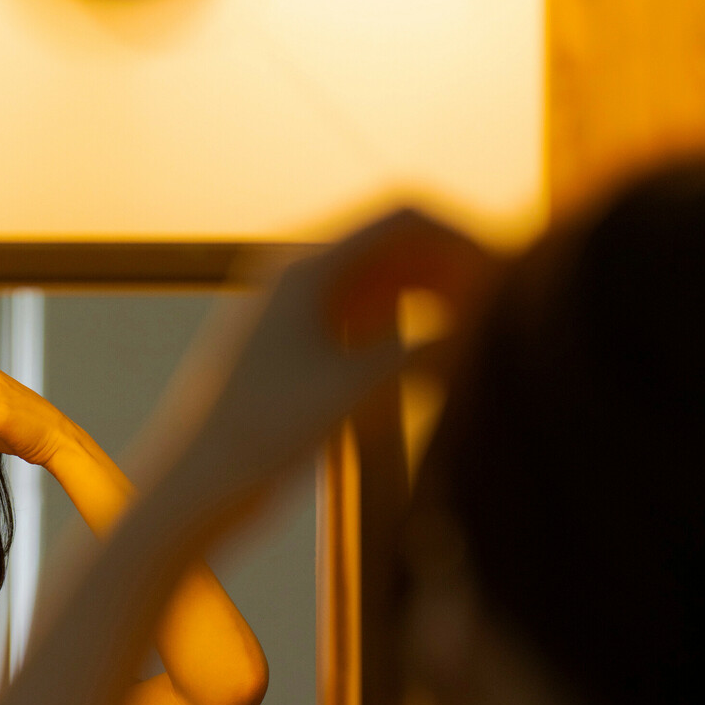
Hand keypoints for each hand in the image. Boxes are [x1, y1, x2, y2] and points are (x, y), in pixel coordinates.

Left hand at [150, 206, 496, 523]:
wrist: (192, 489)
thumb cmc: (259, 439)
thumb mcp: (351, 393)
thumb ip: (421, 353)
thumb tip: (483, 333)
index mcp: (305, 267)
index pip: (404, 215)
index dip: (464, 234)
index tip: (512, 272)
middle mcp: (297, 274)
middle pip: (398, 243)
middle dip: (456, 263)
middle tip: (511, 304)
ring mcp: (295, 309)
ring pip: (385, 280)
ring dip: (437, 294)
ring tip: (485, 330)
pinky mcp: (296, 345)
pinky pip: (367, 314)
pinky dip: (410, 324)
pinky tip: (442, 356)